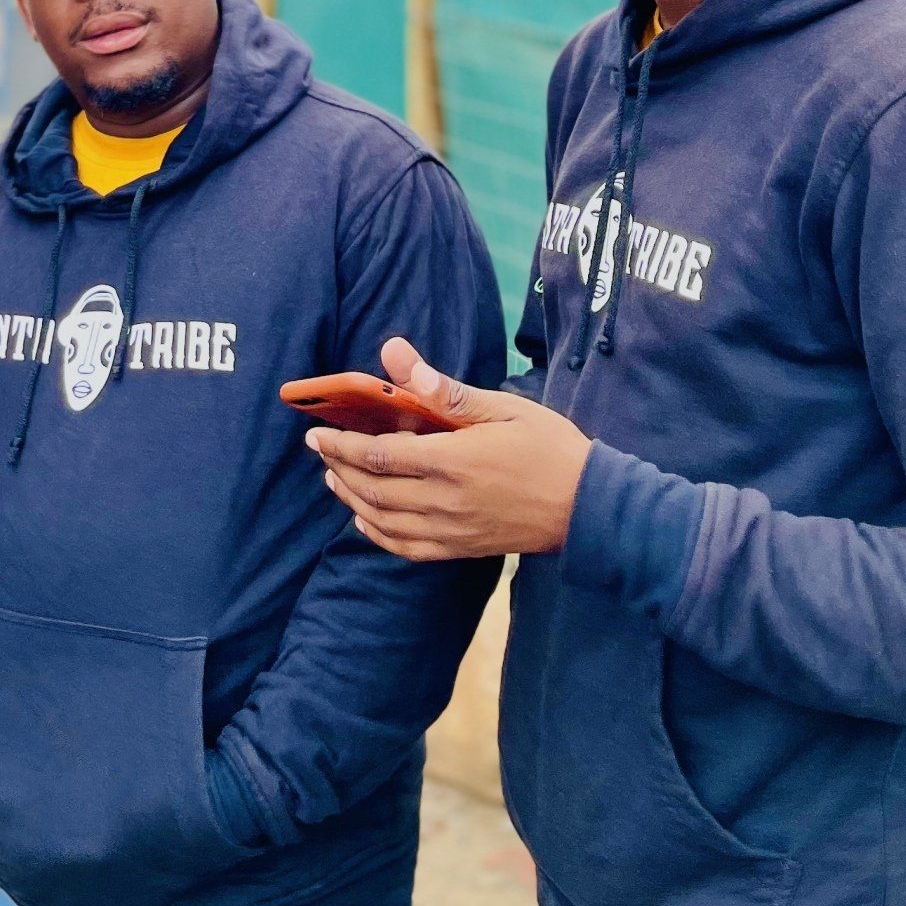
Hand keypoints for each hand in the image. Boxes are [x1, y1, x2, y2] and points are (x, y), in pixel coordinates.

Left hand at [307, 339, 592, 561]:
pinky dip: (378, 534)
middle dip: (338, 468)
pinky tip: (365, 519)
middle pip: (373, 490)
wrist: (588, 507)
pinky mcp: (462, 549)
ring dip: (351, 499)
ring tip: (333, 478)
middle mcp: (446, 502)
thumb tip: (395, 356)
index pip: (380, 456)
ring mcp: (453, 531)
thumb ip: (446, 390)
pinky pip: (407, 549)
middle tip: (319, 449)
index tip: (317, 432)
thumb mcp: (503, 407)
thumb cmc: (549, 447)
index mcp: (454, 462)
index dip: (342, 445)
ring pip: (384, 521)